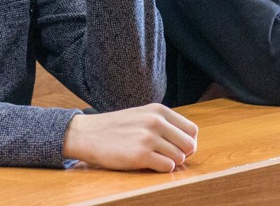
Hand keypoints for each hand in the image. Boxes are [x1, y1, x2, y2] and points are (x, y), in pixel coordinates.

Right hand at [62, 103, 198, 171]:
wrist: (87, 134)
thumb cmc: (116, 128)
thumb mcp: (142, 115)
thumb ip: (164, 123)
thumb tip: (190, 143)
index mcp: (158, 110)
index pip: (192, 130)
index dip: (188, 142)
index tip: (178, 148)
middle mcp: (155, 122)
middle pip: (189, 145)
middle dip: (183, 154)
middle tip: (168, 157)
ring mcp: (148, 138)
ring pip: (179, 157)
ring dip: (170, 162)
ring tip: (155, 159)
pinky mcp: (140, 155)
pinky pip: (168, 167)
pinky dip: (162, 168)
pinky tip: (149, 163)